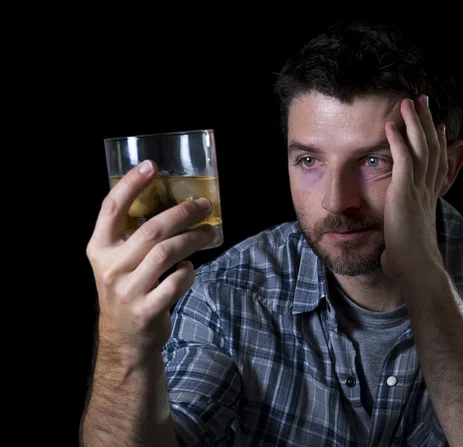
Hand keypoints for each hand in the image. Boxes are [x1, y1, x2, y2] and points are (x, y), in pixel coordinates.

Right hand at [86, 160, 216, 364]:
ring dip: (193, 239)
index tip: (152, 166)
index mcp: (100, 249)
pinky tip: (191, 268)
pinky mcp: (147, 310)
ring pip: (167, 253)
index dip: (131, 184)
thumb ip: (135, 238)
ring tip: (209, 232)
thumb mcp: (119, 262)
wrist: (125, 340)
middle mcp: (110, 268)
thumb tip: (175, 206)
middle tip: (205, 206)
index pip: (111, 208)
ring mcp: (127, 290)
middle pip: (151, 229)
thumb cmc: (128, 290)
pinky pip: (177, 281)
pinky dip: (190, 271)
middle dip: (183, 213)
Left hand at [380, 94, 446, 279]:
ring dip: (414, 123)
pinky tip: (390, 125)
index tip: (437, 124)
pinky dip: (398, 141)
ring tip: (408, 101)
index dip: (436, 141)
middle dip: (426, 122)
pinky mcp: (403, 193)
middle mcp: (426, 189)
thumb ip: (400, 232)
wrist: (415, 270)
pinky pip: (402, 160)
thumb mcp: (405, 239)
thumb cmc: (408, 260)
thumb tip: (388, 247)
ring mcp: (416, 190)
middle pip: (431, 147)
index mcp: (427, 197)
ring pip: (420, 148)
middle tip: (422, 100)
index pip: (435, 162)